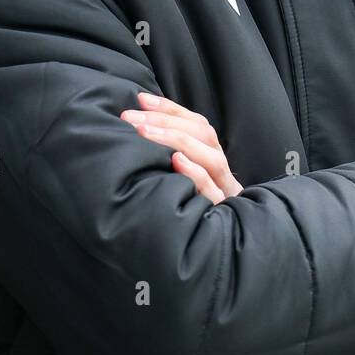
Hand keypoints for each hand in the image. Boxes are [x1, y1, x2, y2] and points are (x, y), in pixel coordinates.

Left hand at [120, 92, 243, 204]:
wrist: (211, 255)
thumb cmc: (187, 212)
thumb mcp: (177, 181)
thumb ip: (167, 156)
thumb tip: (137, 125)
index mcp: (213, 159)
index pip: (198, 124)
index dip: (171, 109)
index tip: (141, 99)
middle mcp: (222, 173)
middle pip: (204, 135)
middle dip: (166, 121)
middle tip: (130, 117)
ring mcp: (223, 194)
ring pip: (211, 158)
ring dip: (176, 140)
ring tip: (143, 132)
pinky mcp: (220, 216)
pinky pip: (211, 190)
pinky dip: (194, 173)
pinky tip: (175, 161)